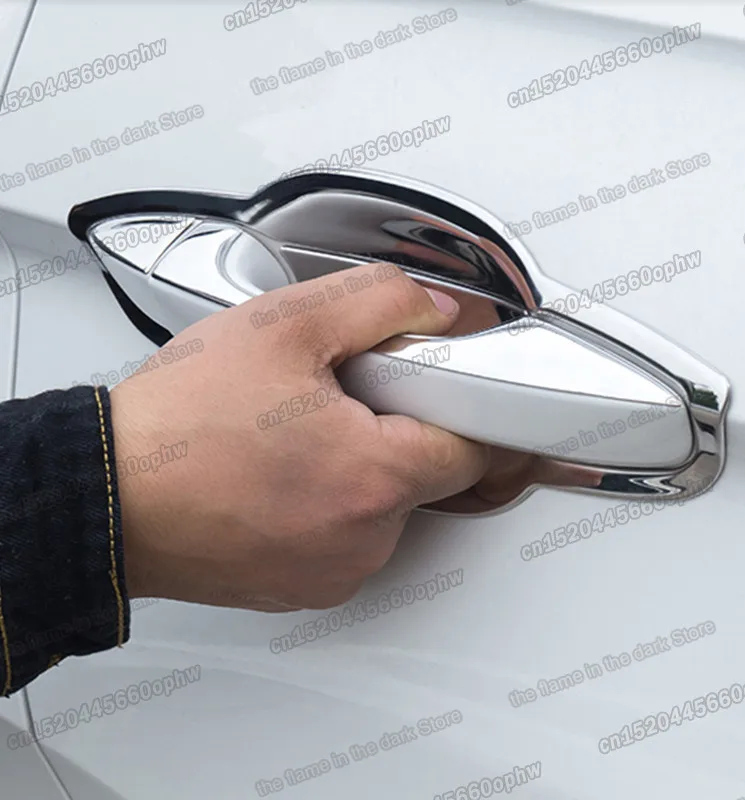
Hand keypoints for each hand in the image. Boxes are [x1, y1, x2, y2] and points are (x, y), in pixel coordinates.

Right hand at [110, 263, 489, 611]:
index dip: (458, 405)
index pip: (474, 448)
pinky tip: (275, 473)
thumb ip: (379, 303)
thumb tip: (431, 313)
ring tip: (291, 437)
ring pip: (381, 506)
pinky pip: (342, 536)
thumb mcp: (284, 325)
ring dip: (356, 467)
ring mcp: (332, 572)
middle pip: (424, 474)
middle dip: (394, 429)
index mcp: (373, 478)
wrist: (105, 495)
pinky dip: (324, 503)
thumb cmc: (177, 424)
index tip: (431, 387)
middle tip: (332, 400)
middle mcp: (363, 541)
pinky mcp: (300, 588)